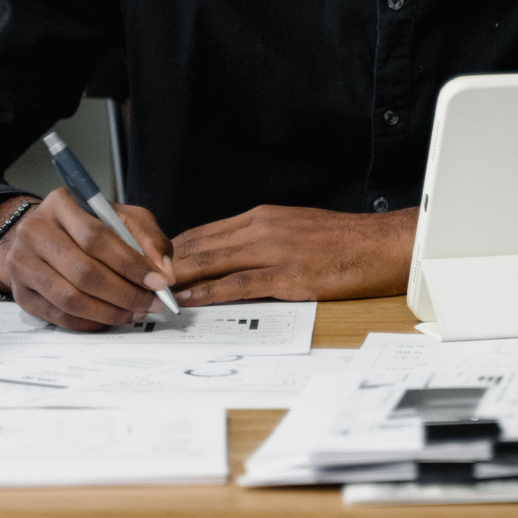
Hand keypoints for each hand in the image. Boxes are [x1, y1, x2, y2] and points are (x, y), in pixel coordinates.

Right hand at [0, 189, 175, 330]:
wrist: (42, 236)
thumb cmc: (87, 225)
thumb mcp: (122, 218)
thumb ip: (148, 239)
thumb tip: (164, 272)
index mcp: (61, 204)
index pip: (96, 237)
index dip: (130, 264)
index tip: (158, 281)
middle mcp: (34, 231)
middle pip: (83, 271)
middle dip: (125, 293)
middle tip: (151, 303)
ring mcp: (22, 264)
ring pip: (70, 298)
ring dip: (110, 312)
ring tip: (135, 312)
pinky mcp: (21, 294)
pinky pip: (59, 317)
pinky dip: (91, 322)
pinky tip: (111, 317)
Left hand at [170, 204, 417, 304]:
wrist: (381, 245)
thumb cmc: (343, 242)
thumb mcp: (294, 230)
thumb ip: (262, 241)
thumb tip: (231, 258)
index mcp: (261, 217)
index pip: (203, 232)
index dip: (172, 250)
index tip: (149, 265)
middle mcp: (262, 228)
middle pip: (200, 245)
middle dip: (165, 264)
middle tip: (136, 281)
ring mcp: (273, 250)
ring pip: (212, 261)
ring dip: (178, 278)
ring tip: (151, 293)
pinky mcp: (288, 274)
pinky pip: (239, 284)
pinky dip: (209, 292)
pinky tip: (190, 300)